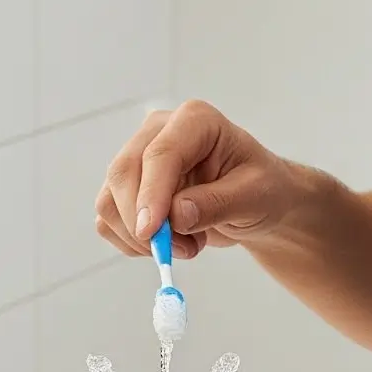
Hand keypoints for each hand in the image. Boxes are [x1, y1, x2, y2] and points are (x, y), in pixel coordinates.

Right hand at [95, 100, 302, 260]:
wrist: (257, 203)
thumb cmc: (262, 189)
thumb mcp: (255, 196)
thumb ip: (217, 203)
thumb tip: (176, 214)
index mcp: (195, 121)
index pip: (160, 154)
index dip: (151, 194)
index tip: (151, 233)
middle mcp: (159, 132)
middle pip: (124, 174)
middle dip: (144, 222)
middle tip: (182, 250)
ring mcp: (138, 159)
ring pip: (110, 200)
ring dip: (142, 238)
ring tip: (189, 244)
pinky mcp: (127, 188)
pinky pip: (109, 220)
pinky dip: (134, 243)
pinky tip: (172, 242)